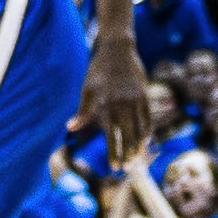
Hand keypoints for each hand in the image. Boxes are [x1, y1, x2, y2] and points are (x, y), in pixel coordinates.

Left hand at [72, 35, 151, 164]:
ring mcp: (136, 100)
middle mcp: (123, 105)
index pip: (112, 135)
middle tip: (128, 170)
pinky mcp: (144, 95)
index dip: (113, 152)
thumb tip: (69, 128)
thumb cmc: (98, 70)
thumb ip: (82, 111)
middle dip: (128, 154)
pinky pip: (148, 118)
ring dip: (139, 146)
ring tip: (138, 160)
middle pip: (128, 136)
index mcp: (107, 105)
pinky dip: (147, 131)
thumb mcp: (87, 88)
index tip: (114, 167)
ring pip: (140, 129)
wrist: (117, 48)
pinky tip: (145, 141)